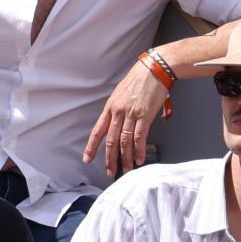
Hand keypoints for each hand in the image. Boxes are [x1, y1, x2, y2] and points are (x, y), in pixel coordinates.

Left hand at [83, 61, 168, 176]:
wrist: (153, 70)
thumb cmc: (138, 80)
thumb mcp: (121, 94)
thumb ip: (118, 110)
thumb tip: (117, 125)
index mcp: (110, 107)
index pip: (98, 130)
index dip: (91, 146)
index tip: (87, 158)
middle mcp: (118, 111)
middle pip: (111, 140)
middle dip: (109, 158)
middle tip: (110, 172)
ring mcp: (131, 114)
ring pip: (125, 141)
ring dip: (125, 158)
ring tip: (126, 169)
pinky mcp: (145, 115)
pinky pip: (140, 136)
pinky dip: (139, 150)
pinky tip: (139, 159)